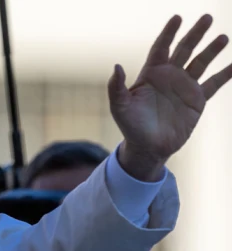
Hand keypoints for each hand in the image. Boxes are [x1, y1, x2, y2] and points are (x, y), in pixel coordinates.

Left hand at [109, 14, 231, 180]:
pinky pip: (213, 84)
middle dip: (195, 34)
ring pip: (201, 63)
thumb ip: (116, 87)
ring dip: (212, 50)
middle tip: (207, 17)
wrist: (148, 147)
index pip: (161, 48)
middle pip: (184, 49)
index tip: (177, 18)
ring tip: (223, 37)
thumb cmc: (131, 126)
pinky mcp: (197, 100)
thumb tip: (116, 66)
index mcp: (151, 74)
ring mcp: (185, 87)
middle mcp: (170, 76)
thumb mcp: (119, 107)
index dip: (168, 33)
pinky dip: (224, 75)